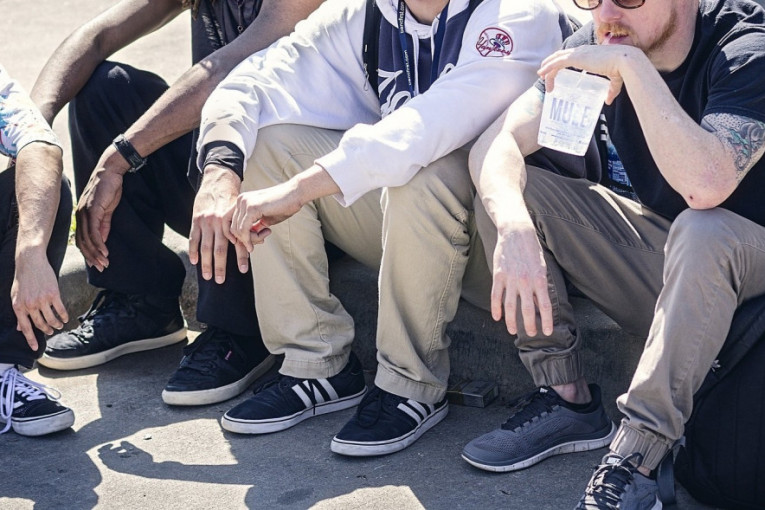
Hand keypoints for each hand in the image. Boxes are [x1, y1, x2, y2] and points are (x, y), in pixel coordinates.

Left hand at [11, 252, 68, 349]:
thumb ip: (19, 311)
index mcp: (18, 307)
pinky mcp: (53, 294)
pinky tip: (65, 318)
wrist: (30, 262)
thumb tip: (19, 327)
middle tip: (50, 332)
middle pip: (40, 324)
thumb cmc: (23, 279)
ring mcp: (42, 300)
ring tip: (58, 326)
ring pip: (51, 319)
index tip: (35, 348)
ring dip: (56, 325)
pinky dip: (63, 316)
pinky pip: (60, 310)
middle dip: (46, 330)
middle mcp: (30, 305)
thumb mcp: (15, 296)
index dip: (31, 339)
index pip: (25, 328)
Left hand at [75, 152, 125, 270]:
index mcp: (82, 216)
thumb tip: (102, 240)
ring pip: (87, 239)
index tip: (95, 264)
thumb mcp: (106, 210)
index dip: (88, 253)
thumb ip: (103, 225)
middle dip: (91, 257)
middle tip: (100, 268)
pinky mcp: (93, 210)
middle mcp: (80, 216)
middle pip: (82, 242)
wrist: (110, 172)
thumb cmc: (108, 190)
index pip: (81, 239)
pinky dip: (99, 243)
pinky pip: (94, 231)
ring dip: (96, 253)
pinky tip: (105, 251)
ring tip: (104, 263)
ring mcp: (85, 213)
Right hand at [189, 165, 246, 282]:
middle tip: (220, 281)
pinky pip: (194, 239)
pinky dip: (193, 251)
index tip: (243, 271)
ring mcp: (206, 222)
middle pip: (220, 249)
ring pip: (206, 247)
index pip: (238, 243)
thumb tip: (257, 243)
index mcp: (233, 221)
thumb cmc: (233, 200)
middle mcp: (219, 222)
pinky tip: (195, 262)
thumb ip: (247, 227)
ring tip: (207, 277)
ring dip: (206, 264)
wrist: (218, 182)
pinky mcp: (196, 220)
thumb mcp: (242, 212)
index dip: (241, 257)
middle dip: (220, 267)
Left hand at [230, 181, 303, 251]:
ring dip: (251, 239)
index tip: (246, 243)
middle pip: (233, 227)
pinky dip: (250, 239)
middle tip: (262, 240)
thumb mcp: (266, 219)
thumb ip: (255, 227)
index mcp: (242, 200)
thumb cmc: (284, 205)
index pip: (229, 221)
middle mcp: (240, 200)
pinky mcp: (252, 208)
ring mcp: (245, 203)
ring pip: (238, 230)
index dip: (234, 235)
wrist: (296, 193)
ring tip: (264, 237)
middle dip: (246, 239)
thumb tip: (248, 239)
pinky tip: (261, 240)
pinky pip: (244, 230)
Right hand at [491, 223, 551, 336]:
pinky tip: (497, 317)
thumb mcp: (541, 267)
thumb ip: (539, 286)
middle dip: (530, 325)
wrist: (516, 233)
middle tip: (532, 334)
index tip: (547, 332)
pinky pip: (496, 295)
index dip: (546, 321)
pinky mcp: (499, 275)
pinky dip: (496, 308)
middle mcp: (525, 281)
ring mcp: (510, 279)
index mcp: (539, 279)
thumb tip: (538, 303)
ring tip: (513, 331)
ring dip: (512, 321)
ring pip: (510, 306)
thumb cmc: (531, 250)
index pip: (544, 306)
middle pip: (527, 310)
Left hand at [537, 45, 642, 104]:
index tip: (556, 73)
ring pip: (556, 59)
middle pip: (561, 56)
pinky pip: (557, 62)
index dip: (561, 62)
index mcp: (589, 53)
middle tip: (543, 74)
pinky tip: (542, 74)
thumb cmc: (622, 69)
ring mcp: (578, 53)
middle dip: (551, 63)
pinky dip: (548, 68)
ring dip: (547, 67)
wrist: (625, 61)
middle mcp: (582, 51)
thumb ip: (611, 90)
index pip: (571, 56)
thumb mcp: (615, 80)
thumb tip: (608, 101)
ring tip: (540, 75)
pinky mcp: (576, 58)